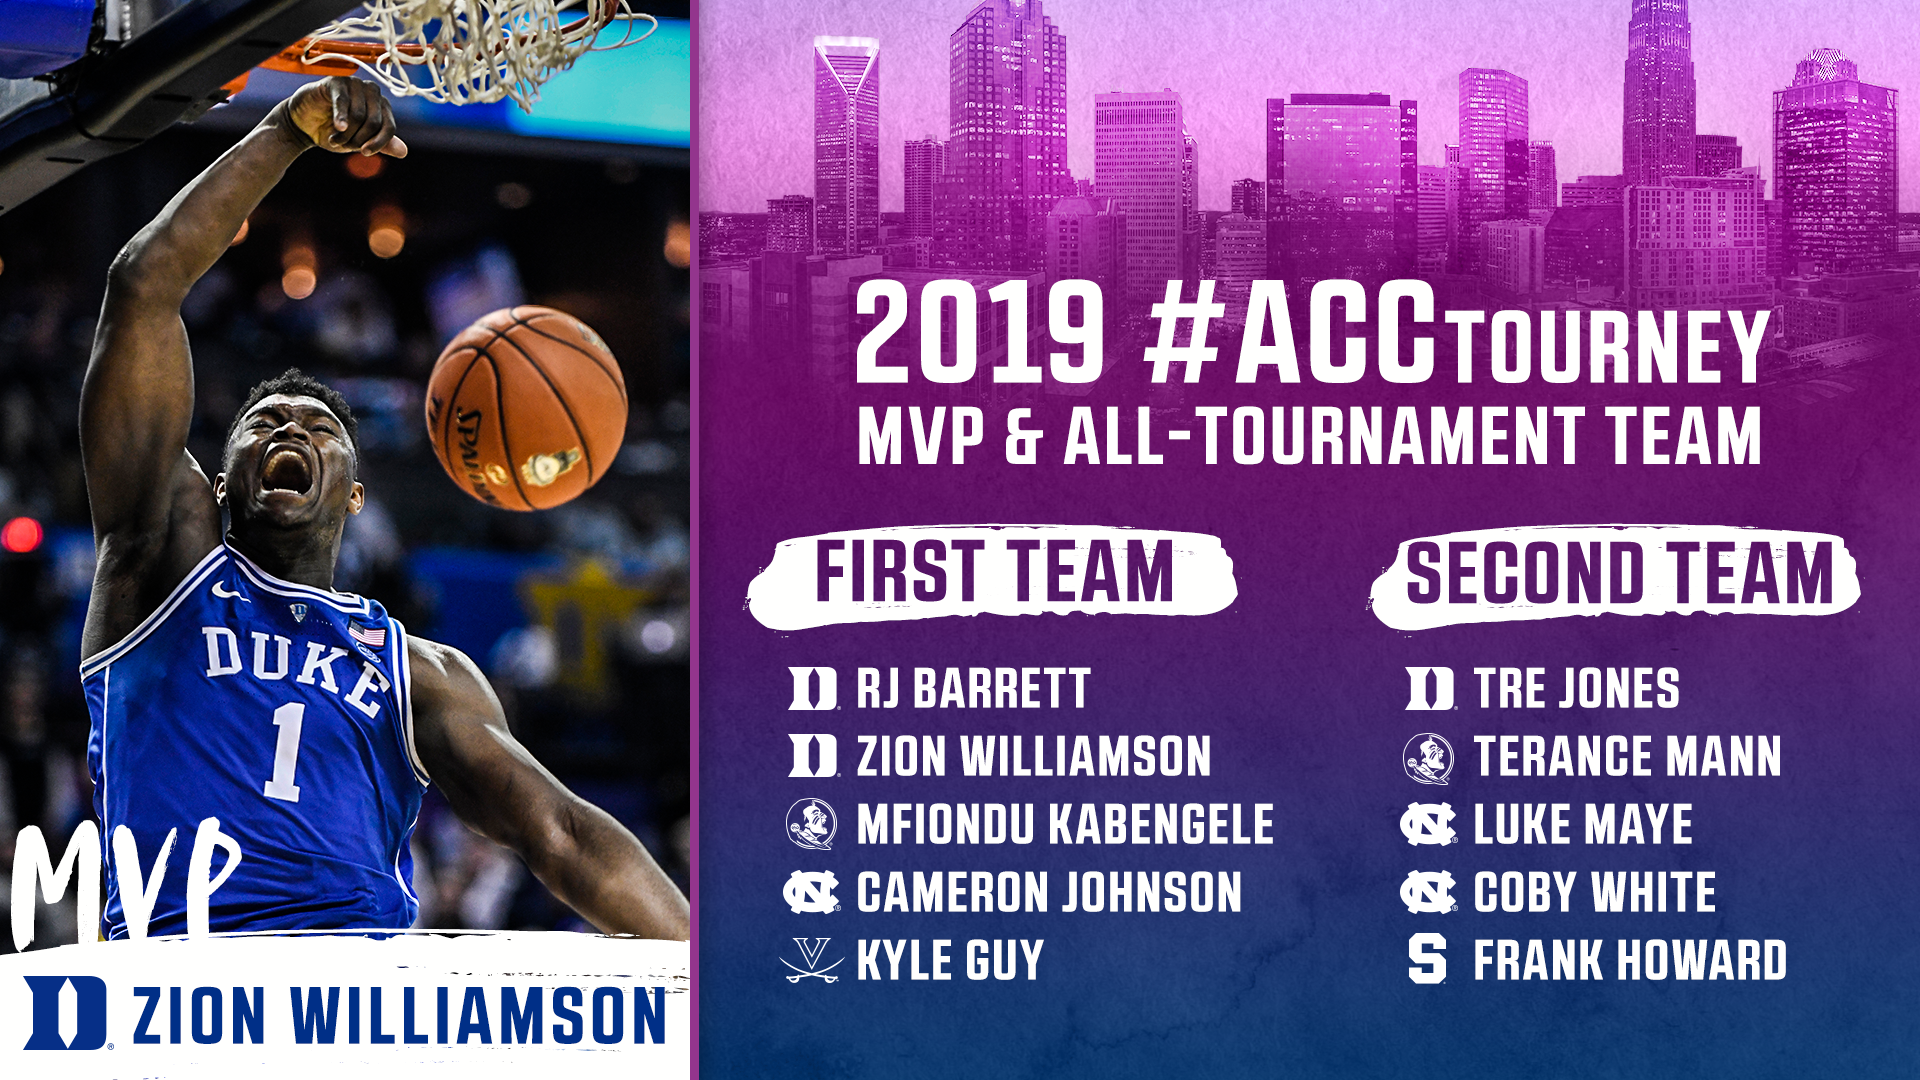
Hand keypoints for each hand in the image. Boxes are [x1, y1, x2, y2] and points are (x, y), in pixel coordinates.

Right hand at [277, 76, 407, 157]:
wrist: (304, 125)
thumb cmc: (334, 132)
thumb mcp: (359, 142)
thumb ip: (381, 144)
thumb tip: (404, 152)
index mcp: (382, 106)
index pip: (389, 126)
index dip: (379, 142)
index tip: (365, 153)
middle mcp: (371, 92)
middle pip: (373, 122)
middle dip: (357, 139)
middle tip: (342, 144)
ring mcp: (354, 84)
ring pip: (358, 115)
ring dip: (345, 134)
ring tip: (334, 138)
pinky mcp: (335, 82)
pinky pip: (343, 101)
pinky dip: (341, 117)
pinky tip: (337, 128)